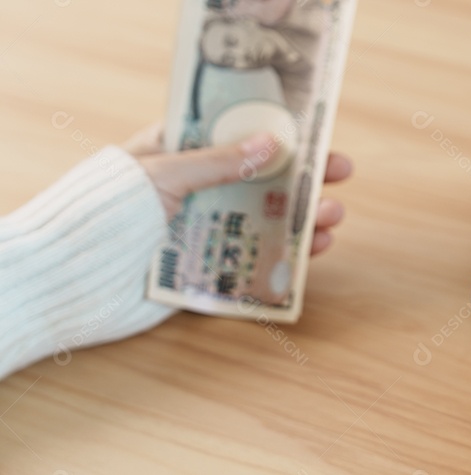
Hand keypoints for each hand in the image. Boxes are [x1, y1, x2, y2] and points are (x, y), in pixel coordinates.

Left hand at [122, 123, 351, 255]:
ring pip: (264, 222)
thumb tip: (272, 143)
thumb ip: (219, 162)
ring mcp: (201, 232)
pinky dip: (286, 258)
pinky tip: (310, 251)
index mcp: (177, 156)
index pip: (236, 137)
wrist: (71, 281)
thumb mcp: (165, 173)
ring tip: (328, 217)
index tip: (316, 137)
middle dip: (302, 179)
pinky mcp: (205, 272)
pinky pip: (253, 262)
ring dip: (301, 218)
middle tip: (339, 175)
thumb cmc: (106, 213)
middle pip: (260, 181)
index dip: (278, 136)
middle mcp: (194, 193)